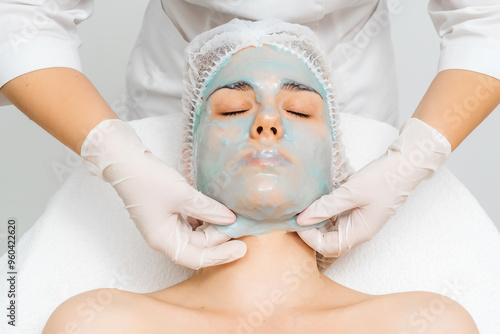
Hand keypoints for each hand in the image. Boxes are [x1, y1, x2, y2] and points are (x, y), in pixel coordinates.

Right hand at [81, 119, 246, 268]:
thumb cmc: (147, 179)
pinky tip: (217, 208)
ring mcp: (167, 225)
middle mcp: (165, 237)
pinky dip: (206, 217)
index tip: (241, 248)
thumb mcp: (182, 195)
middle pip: (199, 246)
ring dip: (214, 227)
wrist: (125, 160)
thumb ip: (208, 209)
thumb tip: (230, 219)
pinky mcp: (170, 213)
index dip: (221, 256)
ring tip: (232, 216)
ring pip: (197, 234)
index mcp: (164, 240)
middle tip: (240, 224)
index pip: (197, 258)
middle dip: (220, 237)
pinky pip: (193, 221)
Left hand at [296, 118, 450, 257]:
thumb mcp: (351, 192)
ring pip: (329, 230)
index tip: (297, 220)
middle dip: (309, 231)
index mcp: (359, 233)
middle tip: (295, 214)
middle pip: (327, 242)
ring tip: (302, 207)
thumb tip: (302, 219)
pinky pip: (334, 218)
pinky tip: (314, 201)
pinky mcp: (355, 211)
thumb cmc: (384, 179)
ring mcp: (356, 222)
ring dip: (315, 222)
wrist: (405, 165)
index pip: (327, 247)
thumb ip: (326, 206)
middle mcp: (357, 232)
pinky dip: (322, 212)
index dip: (309, 237)